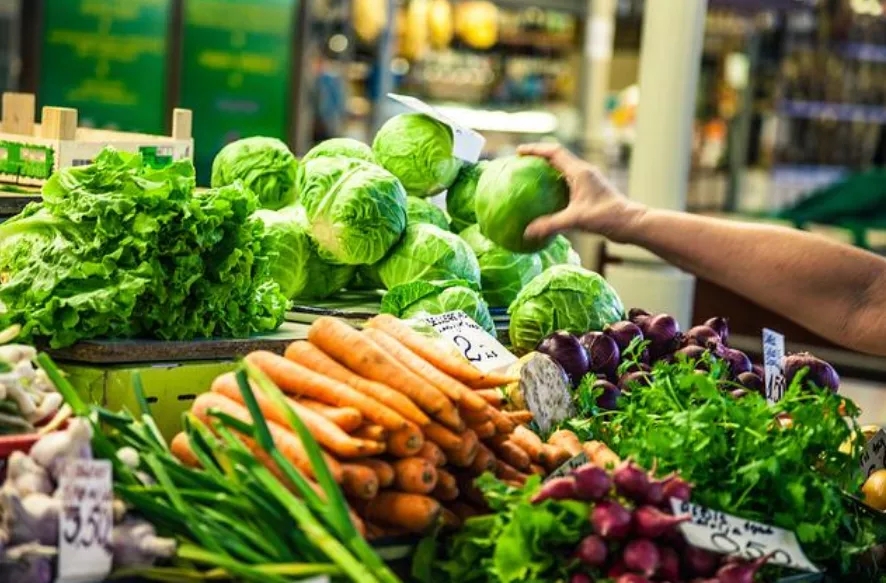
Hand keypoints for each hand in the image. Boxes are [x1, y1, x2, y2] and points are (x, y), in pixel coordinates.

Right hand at [517, 143, 644, 242]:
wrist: (630, 222)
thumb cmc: (607, 217)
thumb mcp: (576, 220)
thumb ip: (551, 225)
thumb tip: (528, 232)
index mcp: (580, 171)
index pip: (554, 152)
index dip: (535, 149)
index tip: (519, 152)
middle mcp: (584, 172)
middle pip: (557, 156)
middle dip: (539, 156)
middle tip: (521, 163)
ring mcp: (588, 180)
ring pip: (563, 168)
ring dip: (547, 169)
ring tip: (530, 177)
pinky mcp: (590, 190)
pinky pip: (568, 181)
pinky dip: (554, 183)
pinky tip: (546, 198)